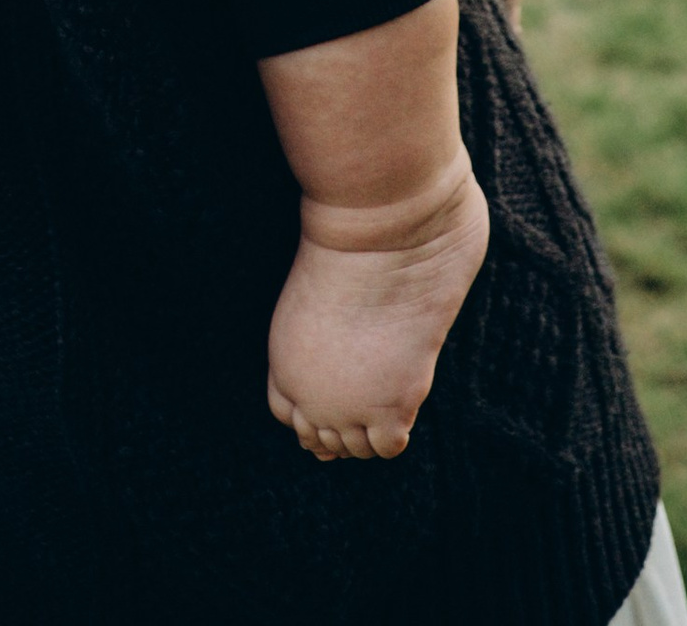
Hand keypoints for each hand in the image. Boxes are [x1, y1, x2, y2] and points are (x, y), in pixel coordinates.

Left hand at [267, 160, 489, 462]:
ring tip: (386, 393)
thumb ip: (321, 335)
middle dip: (342, 425)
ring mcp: (346, 409)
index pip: (289, 415)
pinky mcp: (388, 411)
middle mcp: (308, 396)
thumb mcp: (315, 297)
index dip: (312, 413)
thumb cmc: (350, 249)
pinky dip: (395, 429)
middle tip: (366, 402)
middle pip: (322, 438)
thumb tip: (339, 345)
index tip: (335, 402)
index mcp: (283, 364)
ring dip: (370, 428)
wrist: (378, 239)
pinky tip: (403, 395)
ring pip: (357, 447)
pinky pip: (388, 445)